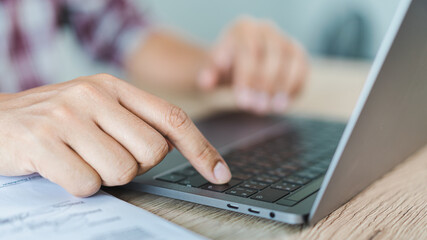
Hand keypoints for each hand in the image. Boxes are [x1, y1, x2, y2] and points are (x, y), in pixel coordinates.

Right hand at [0, 74, 230, 196]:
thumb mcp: (97, 108)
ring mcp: (67, 117)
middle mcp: (93, 95)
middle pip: (153, 151)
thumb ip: (134, 121)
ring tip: (81, 159)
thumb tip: (176, 147)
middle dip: (136, 164)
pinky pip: (88, 185)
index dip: (201, 148)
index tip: (219, 173)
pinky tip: (62, 168)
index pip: (173, 118)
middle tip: (107, 155)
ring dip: (105, 175)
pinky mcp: (43, 142)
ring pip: (122, 171)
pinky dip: (79, 185)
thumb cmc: (55, 119)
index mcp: (113, 86)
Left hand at [197, 17, 308, 113]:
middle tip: (256, 108)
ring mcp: (284, 39)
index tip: (243, 101)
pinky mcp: (298, 53)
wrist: (240, 61)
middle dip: (264, 86)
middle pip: (271, 58)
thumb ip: (208, 74)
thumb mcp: (212, 69)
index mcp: (243, 28)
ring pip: (291, 63)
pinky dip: (294, 88)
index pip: (248, 52)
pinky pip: (302, 70)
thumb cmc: (226, 66)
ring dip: (282, 88)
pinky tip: (283, 104)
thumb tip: (206, 82)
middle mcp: (266, 29)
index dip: (247, 79)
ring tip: (271, 108)